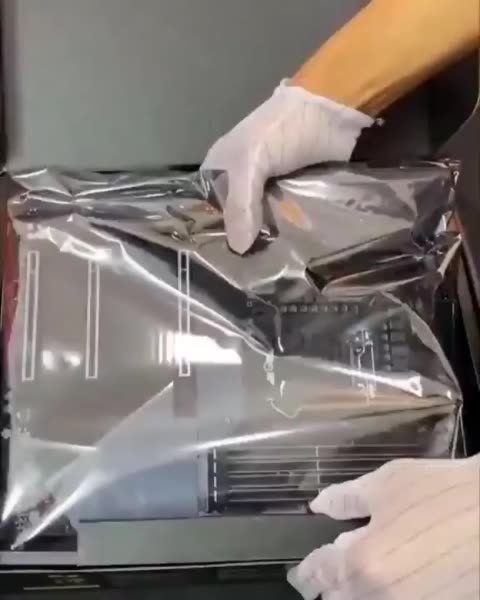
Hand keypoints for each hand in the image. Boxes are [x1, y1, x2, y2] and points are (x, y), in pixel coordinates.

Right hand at [201, 82, 372, 253]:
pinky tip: (289, 252)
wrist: (335, 109)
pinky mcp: (298, 192)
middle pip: (236, 216)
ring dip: (267, 238)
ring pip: (262, 219)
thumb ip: (241, 204)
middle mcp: (242, 176)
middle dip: (241, 237)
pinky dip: (288, 231)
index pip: (206, 205)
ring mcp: (271, 185)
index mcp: (220, 165)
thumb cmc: (282, 129)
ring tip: (267, 265)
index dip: (210, 228)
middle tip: (246, 266)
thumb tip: (238, 249)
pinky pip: (287, 217)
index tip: (217, 257)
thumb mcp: (251, 163)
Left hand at [288, 456, 479, 599]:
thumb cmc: (441, 494)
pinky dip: (387, 595)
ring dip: (358, 593)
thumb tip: (319, 505)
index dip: (304, 575)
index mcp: (361, 563)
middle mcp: (381, 598)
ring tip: (360, 575)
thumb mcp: (388, 484)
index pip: (319, 575)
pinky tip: (394, 578)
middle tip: (329, 574)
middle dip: (330, 588)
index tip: (298, 576)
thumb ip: (346, 498)